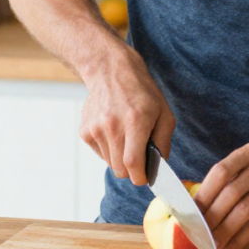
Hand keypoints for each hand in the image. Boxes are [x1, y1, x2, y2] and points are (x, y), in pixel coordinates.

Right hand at [79, 47, 174, 185]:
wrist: (111, 71)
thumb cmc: (141, 92)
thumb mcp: (164, 112)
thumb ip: (164, 142)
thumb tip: (158, 166)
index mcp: (135, 121)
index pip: (133, 163)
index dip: (140, 177)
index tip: (144, 177)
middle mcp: (112, 126)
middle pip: (120, 168)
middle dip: (132, 170)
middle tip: (139, 157)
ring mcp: (95, 128)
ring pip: (110, 163)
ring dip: (120, 158)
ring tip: (126, 137)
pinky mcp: (85, 130)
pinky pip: (100, 153)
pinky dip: (109, 149)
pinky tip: (113, 131)